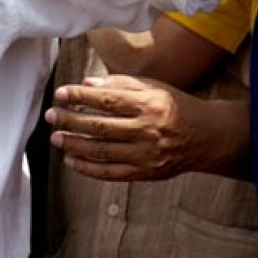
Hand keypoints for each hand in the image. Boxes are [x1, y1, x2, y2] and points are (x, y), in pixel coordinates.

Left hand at [48, 74, 225, 180]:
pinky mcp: (144, 172)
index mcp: (149, 104)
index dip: (80, 96)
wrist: (206, 137)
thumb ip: (121, 84)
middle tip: (51, 116)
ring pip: (101, 151)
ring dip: (74, 144)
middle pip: (100, 126)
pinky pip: (110, 173)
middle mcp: (147, 129)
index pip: (107, 100)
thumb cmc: (175, 106)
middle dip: (70, 120)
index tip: (61, 93)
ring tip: (56, 138)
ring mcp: (145, 154)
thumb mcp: (154, 87)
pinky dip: (88, 168)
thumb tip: (87, 84)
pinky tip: (71, 161)